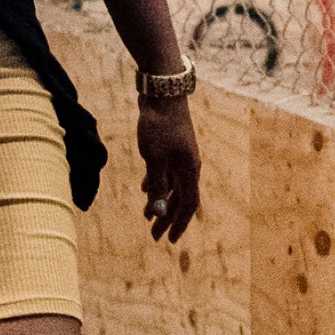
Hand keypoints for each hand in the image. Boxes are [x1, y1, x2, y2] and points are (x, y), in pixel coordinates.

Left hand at [136, 93, 201, 242]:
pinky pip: (166, 173)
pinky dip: (157, 183)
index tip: (169, 240)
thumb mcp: (155, 158)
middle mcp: (188, 166)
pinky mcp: (170, 147)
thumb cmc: (159, 126)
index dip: (179, 224)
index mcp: (189, 170)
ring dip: (160, 202)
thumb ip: (158, 184)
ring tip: (145, 215)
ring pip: (172, 186)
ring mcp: (179, 156)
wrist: (162, 94)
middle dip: (167, 217)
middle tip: (153, 235)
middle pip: (180, 198)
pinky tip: (145, 187)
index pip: (188, 204)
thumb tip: (158, 211)